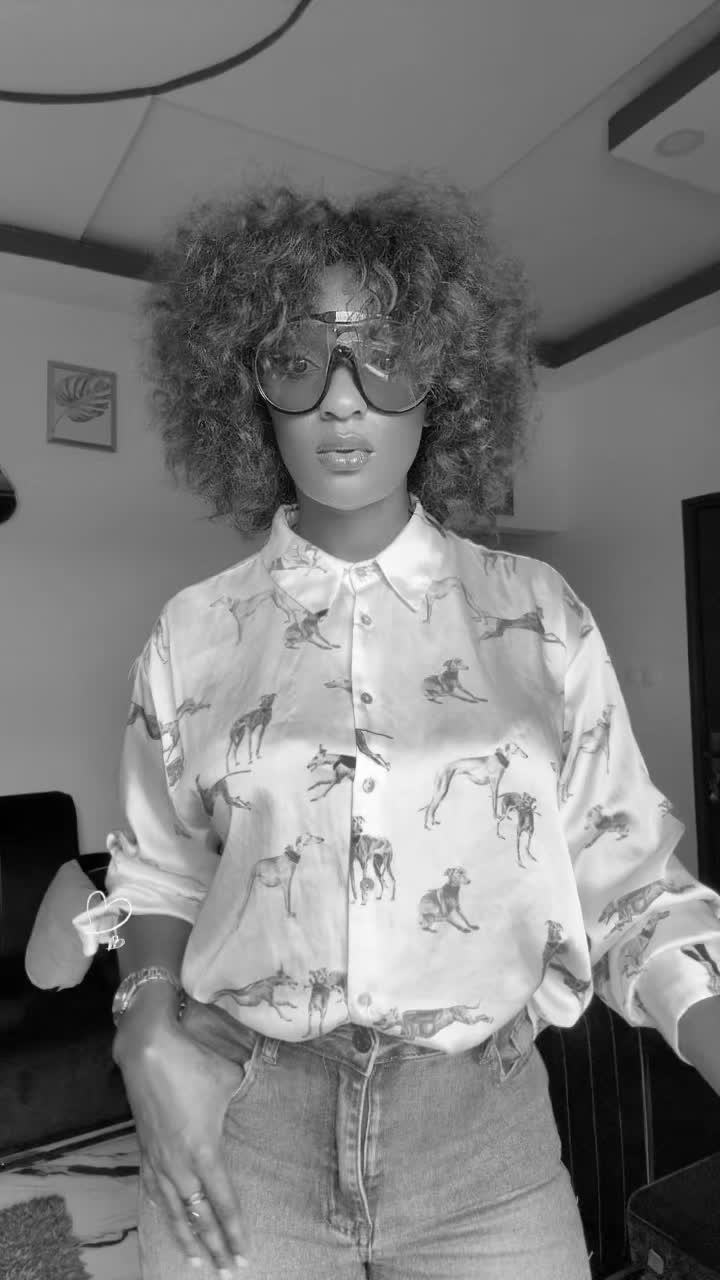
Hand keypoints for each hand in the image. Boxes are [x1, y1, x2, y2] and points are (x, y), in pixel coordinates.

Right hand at [115, 1017, 248, 1273]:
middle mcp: (180, 1164)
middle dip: (214, 1245)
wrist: (147, 1049)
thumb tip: (256, 1090)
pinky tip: (167, 1217)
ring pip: (174, 1210)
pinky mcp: (145, 1148)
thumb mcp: (231, 1078)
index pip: (223, 1203)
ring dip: (186, 1237)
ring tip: (196, 1261)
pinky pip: (155, 1189)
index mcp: (204, 1151)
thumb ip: (244, 1094)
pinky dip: (163, 1209)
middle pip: (199, 1217)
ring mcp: (159, 1158)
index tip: (244, 1255)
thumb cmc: (193, 1063)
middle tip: (226, 1270)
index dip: (235, 1231)